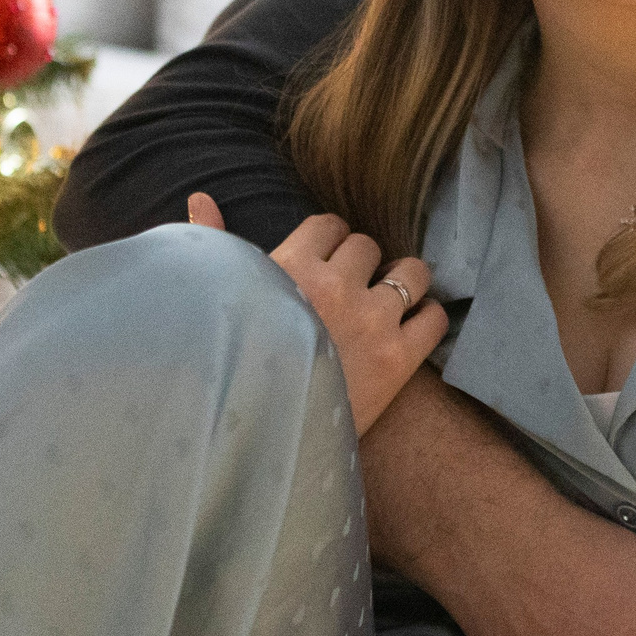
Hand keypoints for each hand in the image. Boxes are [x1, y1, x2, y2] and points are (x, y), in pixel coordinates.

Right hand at [188, 192, 443, 433]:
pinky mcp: (399, 358)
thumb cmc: (235, 365)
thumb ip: (216, 243)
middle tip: (353, 291)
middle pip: (369, 246)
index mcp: (292, 267)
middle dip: (363, 264)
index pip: (330, 225)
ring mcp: (373, 321)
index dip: (331, 242)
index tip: (327, 262)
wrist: (262, 438)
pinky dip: (428, 318)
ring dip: (404, 282)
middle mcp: (337, 286)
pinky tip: (410, 330)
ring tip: (389, 301)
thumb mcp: (223, 299)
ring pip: (413, 272)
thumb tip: (200, 197)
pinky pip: (435, 317)